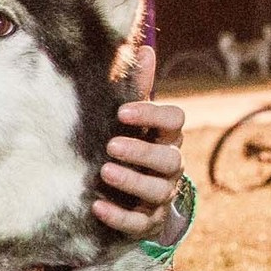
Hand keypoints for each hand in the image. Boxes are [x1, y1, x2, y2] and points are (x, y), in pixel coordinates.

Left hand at [94, 49, 185, 236]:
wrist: (129, 196)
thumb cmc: (129, 145)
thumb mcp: (130, 119)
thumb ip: (136, 87)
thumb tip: (143, 47)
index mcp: (166, 137)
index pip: (174, 121)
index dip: (152, 115)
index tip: (121, 112)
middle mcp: (170, 167)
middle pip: (170, 159)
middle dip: (142, 153)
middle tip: (111, 146)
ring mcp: (161, 196)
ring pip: (158, 191)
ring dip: (131, 181)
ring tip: (103, 171)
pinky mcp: (148, 222)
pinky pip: (139, 223)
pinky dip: (119, 216)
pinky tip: (96, 206)